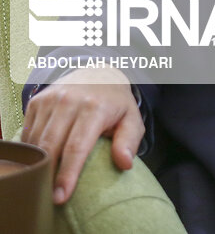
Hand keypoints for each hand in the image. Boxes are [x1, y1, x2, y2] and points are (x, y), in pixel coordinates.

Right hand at [21, 67, 143, 203]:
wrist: (98, 73)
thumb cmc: (116, 102)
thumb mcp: (131, 118)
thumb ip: (130, 140)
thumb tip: (125, 164)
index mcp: (95, 107)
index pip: (77, 147)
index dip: (68, 174)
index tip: (61, 196)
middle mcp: (69, 101)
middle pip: (51, 147)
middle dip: (48, 175)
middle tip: (49, 196)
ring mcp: (50, 100)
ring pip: (36, 141)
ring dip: (38, 164)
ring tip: (45, 181)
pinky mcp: (37, 101)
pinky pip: (28, 133)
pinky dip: (32, 150)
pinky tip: (41, 160)